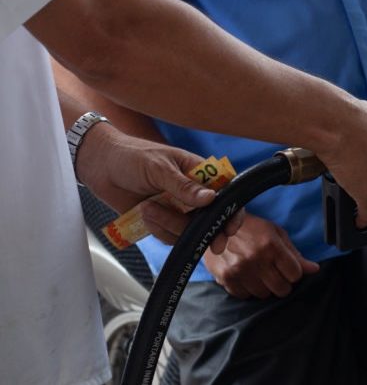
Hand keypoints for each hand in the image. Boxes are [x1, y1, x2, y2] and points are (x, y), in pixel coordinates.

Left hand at [76, 123, 241, 252]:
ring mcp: (177, 208)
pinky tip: (143, 214)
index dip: (232, 209)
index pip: (226, 191)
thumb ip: (183, 186)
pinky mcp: (160, 221)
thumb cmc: (131, 156)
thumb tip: (210, 198)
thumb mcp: (158, 168)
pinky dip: (157, 229)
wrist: (99, 166)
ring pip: (188, 230)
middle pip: (211, 217)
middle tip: (213, 245)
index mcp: (198, 173)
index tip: (231, 225)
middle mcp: (191, 193)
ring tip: (148, 208)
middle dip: (210, 231)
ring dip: (170, 224)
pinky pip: (169, 236)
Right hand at [203, 214, 319, 298]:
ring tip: (259, 273)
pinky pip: (245, 296)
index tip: (288, 268)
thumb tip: (314, 269)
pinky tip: (246, 276)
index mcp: (271, 245)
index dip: (294, 272)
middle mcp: (255, 259)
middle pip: (282, 289)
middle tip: (275, 273)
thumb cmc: (250, 227)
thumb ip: (294, 254)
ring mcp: (239, 271)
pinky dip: (248, 289)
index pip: (295, 274)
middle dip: (282, 283)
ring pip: (264, 295)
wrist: (215, 224)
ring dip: (265, 286)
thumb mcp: (275, 233)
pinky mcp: (225, 278)